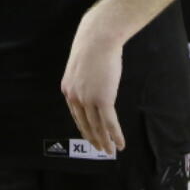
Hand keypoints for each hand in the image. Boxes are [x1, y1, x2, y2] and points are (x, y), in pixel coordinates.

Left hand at [60, 11, 125, 155]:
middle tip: (101, 149)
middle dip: (94, 138)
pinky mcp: (103, 99)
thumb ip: (85, 79)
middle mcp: (75, 97)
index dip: (84, 128)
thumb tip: (93, 83)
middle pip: (85, 124)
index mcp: (68, 89)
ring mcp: (88, 99)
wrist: (98, 38)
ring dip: (105, 142)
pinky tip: (120, 144)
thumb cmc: (93, 46)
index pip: (76, 115)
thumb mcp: (82, 65)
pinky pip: (110, 123)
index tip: (91, 136)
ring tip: (111, 151)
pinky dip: (116, 136)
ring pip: (98, 127)